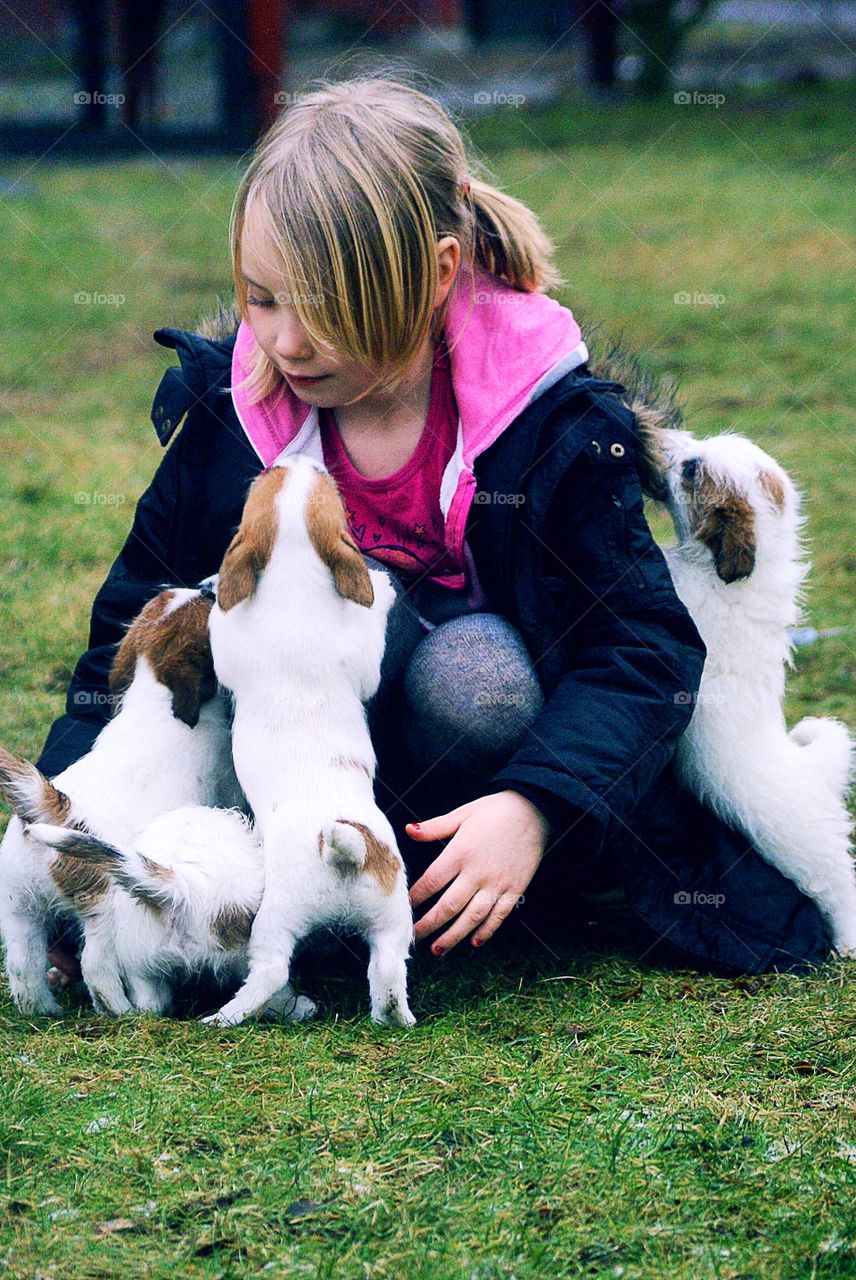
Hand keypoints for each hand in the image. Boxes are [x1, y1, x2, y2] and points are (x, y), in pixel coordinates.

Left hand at [407, 790, 550, 952]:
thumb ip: (434, 827)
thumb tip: (408, 830)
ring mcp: (497, 883)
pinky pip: (499, 915)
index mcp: (460, 853)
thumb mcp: (462, 814)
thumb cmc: (494, 810)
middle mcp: (477, 872)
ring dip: (454, 936)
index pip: (431, 882)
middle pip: (448, 906)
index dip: (416, 898)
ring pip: (472, 917)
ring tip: (438, 949)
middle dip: (429, 925)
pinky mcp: (515, 889)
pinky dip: (487, 931)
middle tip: (413, 937)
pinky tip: (474, 941)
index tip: (405, 908)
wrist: (534, 809)